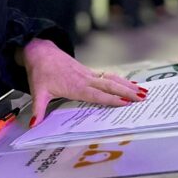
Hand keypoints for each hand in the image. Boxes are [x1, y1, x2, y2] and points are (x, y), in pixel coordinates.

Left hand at [20, 39, 145, 125]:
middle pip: (109, 86)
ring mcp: (88, 74)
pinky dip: (121, 80)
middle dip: (126, 92)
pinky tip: (131, 83)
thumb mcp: (37, 91)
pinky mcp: (88, 71)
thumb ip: (38, 109)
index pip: (96, 94)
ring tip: (143, 91)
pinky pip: (108, 76)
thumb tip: (34, 125)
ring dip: (127, 85)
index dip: (110, 99)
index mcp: (75, 86)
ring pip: (111, 79)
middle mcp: (85, 79)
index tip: (125, 102)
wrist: (40, 52)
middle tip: (142, 98)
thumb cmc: (40, 72)